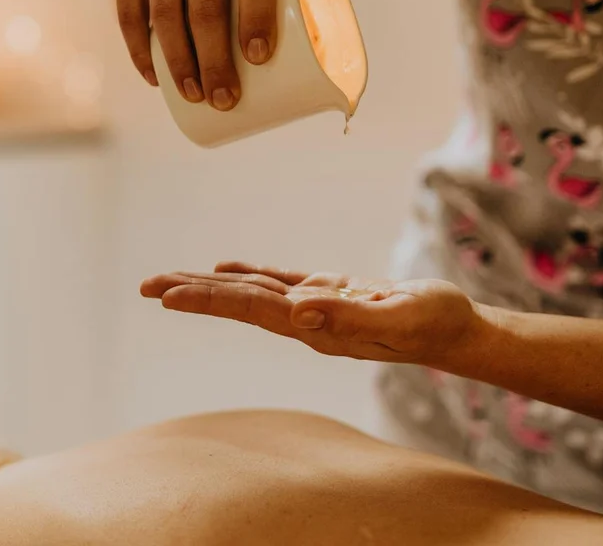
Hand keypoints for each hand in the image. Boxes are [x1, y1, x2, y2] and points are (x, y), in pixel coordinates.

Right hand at [112, 0, 278, 110]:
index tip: (259, 58)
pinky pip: (129, 12)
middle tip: (225, 99)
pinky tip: (154, 77)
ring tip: (194, 95)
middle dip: (215, 61)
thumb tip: (297, 68)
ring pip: (166, 13)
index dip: (258, 15)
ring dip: (179, 62)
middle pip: (206, 6)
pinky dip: (140, 50)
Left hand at [140, 262, 491, 367]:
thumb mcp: (398, 317)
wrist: (457, 332)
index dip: (207, 300)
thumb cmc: (434, 323)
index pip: (250, 309)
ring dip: (210, 284)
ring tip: (168, 280)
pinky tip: (225, 270)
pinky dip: (248, 274)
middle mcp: (306, 320)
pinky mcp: (328, 294)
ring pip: (252, 292)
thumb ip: (350, 314)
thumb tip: (298, 310)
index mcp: (316, 326)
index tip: (166, 296)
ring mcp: (315, 308)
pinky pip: (278, 283)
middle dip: (192, 293)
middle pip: (239, 303)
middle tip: (145, 286)